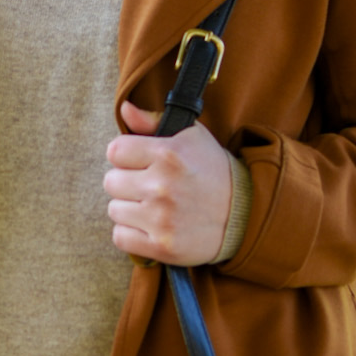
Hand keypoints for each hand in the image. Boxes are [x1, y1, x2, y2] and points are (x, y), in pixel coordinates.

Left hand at [104, 100, 233, 265]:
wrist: (244, 215)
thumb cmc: (212, 171)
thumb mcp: (191, 137)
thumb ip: (153, 122)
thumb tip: (124, 109)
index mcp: (168, 154)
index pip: (115, 151)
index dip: (125, 156)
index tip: (139, 163)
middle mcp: (162, 186)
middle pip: (111, 182)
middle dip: (127, 183)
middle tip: (148, 186)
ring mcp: (161, 218)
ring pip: (114, 210)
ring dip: (129, 209)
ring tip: (153, 207)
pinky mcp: (161, 246)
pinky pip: (120, 237)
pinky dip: (131, 233)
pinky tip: (150, 226)